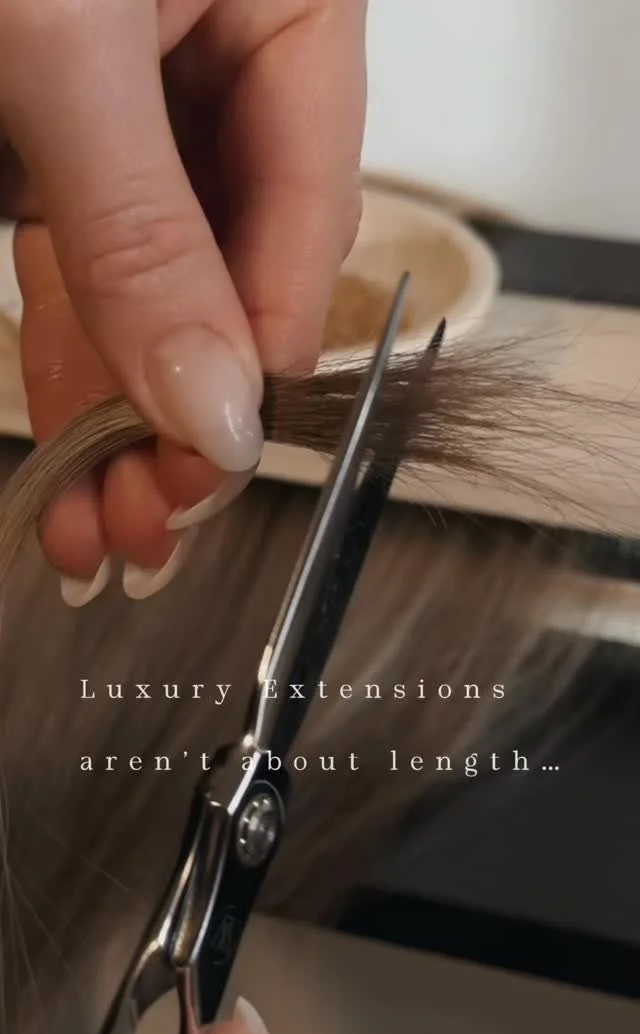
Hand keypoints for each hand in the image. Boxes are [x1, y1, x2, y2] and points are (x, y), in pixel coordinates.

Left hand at [0, 0, 365, 601]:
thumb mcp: (70, 47)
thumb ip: (146, 233)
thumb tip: (213, 404)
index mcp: (292, 19)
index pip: (308, 226)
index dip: (258, 357)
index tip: (209, 456)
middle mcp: (226, 69)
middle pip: (232, 280)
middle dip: (182, 415)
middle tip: (142, 523)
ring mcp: (144, 111)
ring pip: (157, 293)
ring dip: (125, 414)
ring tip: (99, 524)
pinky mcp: (65, 139)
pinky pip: (88, 268)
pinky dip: (77, 360)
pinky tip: (76, 446)